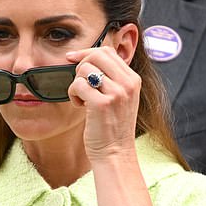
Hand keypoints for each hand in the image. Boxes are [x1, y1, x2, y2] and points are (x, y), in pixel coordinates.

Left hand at [66, 46, 140, 161]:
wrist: (115, 153)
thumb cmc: (113, 126)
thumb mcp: (120, 98)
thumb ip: (111, 78)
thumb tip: (85, 58)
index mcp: (133, 80)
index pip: (107, 52)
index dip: (87, 53)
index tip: (72, 59)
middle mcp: (127, 84)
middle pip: (96, 55)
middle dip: (81, 66)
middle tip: (80, 84)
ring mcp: (116, 93)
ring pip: (84, 69)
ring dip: (76, 83)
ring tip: (82, 99)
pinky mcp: (101, 104)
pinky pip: (78, 85)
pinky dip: (73, 94)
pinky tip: (80, 106)